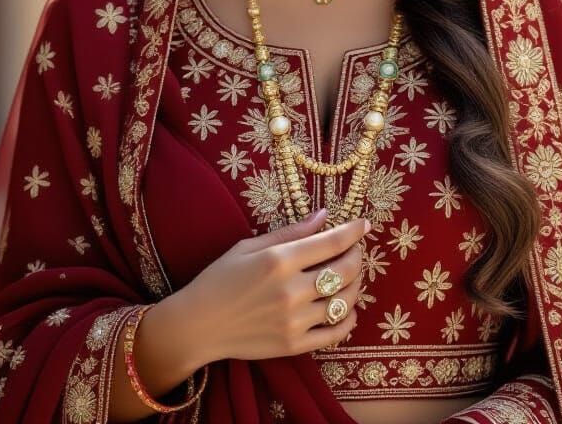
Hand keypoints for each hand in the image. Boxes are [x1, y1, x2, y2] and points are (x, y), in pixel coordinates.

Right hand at [178, 208, 367, 363]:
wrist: (198, 325)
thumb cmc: (220, 279)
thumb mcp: (249, 246)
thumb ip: (290, 233)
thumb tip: (323, 216)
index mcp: (280, 260)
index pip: (332, 242)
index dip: (354, 231)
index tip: (364, 224)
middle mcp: (292, 290)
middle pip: (345, 271)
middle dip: (357, 255)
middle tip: (355, 249)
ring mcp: (295, 321)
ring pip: (345, 301)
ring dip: (356, 285)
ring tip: (351, 276)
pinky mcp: (294, 345)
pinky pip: (336, 333)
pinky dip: (348, 319)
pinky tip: (346, 308)